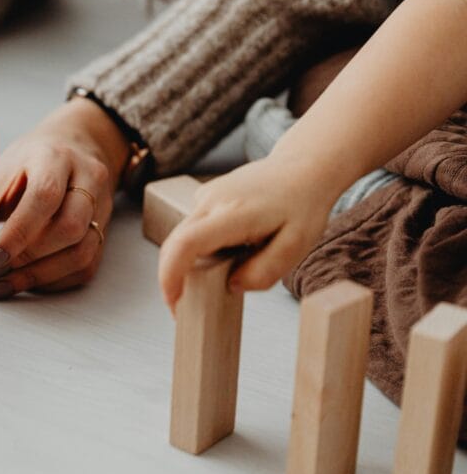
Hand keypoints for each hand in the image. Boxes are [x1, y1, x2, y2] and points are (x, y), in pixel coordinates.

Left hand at [0, 98, 128, 299]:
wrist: (74, 146)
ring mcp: (102, 207)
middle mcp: (88, 179)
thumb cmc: (29, 161)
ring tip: (4, 284)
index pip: (44, 197)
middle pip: (70, 227)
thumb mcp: (4, 168)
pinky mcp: (104, 231)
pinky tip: (27, 281)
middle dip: (29, 258)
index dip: (17, 234)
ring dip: (39, 275)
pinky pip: (85, 266)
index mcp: (55, 157)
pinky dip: (53, 281)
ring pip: (82, 252)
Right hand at [158, 155, 335, 312]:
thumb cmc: (301, 207)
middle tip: (185, 306)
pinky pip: (194, 228)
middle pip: (175, 244)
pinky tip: (234, 244)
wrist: (302, 168)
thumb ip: (265, 271)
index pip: (187, 243)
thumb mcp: (297, 246)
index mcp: (235, 214)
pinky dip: (202, 245)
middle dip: (172, 278)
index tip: (173, 300)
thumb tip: (233, 285)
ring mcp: (205, 195)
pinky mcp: (204, 195)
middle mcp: (212, 201)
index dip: (170, 274)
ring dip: (191, 261)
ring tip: (228, 267)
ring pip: (184, 237)